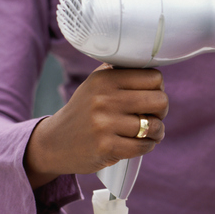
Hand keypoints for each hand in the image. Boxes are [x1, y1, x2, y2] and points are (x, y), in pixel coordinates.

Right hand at [24, 64, 167, 189]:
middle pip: (160, 100)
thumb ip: (121, 71)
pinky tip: (142, 143)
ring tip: (151, 132)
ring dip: (157, 131)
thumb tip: (154, 66)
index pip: (154, 78)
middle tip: (154, 116)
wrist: (53, 143)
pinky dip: (148, 145)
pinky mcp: (106, 147)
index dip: (158, 89)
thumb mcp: (96, 83)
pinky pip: (143, 145)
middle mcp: (104, 99)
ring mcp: (104, 124)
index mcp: (105, 78)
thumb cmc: (84, 110)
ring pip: (154, 125)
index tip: (151, 96)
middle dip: (161, 111)